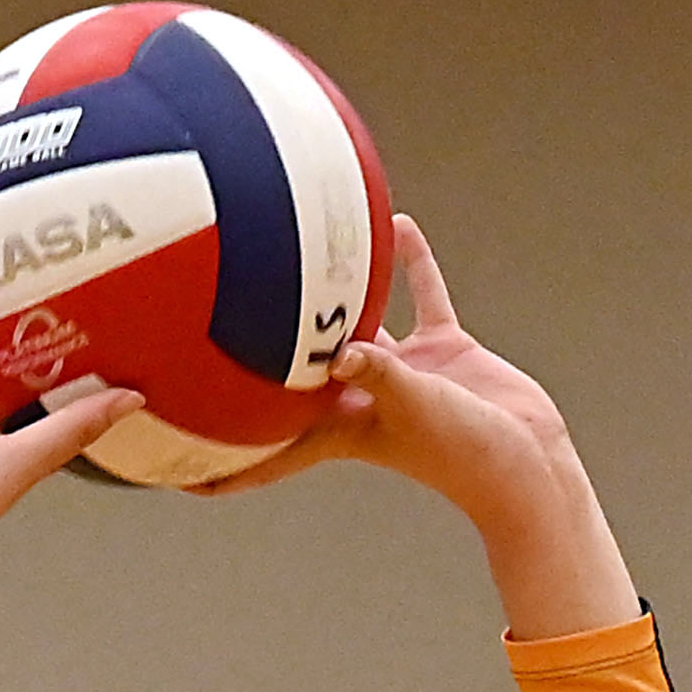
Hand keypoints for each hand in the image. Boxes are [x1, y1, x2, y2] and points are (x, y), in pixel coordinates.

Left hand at [203, 217, 638, 637]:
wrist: (527, 460)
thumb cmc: (466, 453)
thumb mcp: (416, 410)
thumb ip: (379, 375)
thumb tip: (341, 350)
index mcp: (342, 429)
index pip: (267, 454)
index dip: (220, 465)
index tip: (165, 468)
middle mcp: (361, 399)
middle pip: (294, 380)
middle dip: (254, 366)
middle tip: (205, 336)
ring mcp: (401, 373)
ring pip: (356, 323)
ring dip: (334, 292)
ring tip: (301, 248)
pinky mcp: (443, 348)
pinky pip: (421, 296)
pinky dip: (411, 265)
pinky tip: (398, 223)